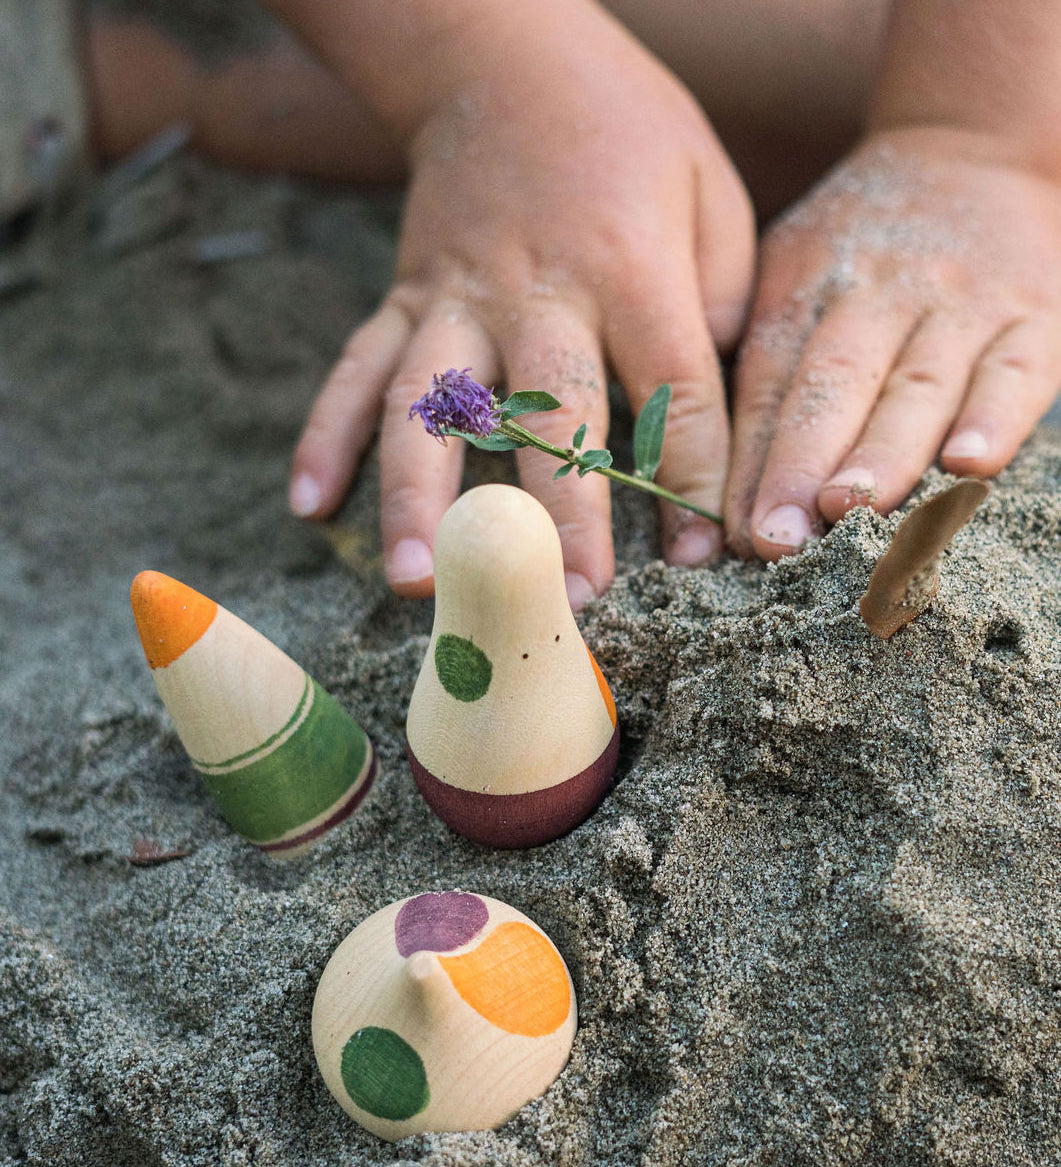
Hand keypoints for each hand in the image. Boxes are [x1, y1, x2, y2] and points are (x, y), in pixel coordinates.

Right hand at [288, 6, 753, 604]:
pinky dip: (326, 437)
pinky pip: (356, 370)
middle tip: (569, 606)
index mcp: (629, 268)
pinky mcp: (403, 298)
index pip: (671, 395)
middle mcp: (535, 291)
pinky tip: (307, 507)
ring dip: (419, 500)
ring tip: (418, 586)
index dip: (692, 481)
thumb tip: (706, 418)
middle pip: (549, 419)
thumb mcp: (712, 191)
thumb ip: (720, 303)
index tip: (698, 559)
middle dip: (562, 518)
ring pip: (430, 407)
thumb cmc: (628, 131)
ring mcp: (455, 297)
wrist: (502, 56)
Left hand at [725, 125, 1060, 559]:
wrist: (969, 151)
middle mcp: (875, 293)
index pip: (770, 384)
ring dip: (883, 454)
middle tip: (779, 537)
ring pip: (918, 387)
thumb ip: (755, 365)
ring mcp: (956, 304)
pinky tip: (967, 465)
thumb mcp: (785, 275)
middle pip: (835, 385)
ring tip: (851, 510)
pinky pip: (1014, 371)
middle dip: (802, 465)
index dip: (752, 461)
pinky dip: (993, 418)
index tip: (737, 533)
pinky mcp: (1030, 318)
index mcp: (802, 287)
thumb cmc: (851, 249)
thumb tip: (705, 476)